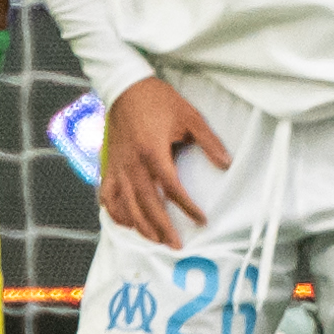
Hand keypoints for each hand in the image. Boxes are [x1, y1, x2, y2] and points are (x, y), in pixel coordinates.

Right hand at [98, 76, 230, 245]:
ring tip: (154, 241)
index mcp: (153, 151)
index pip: (172, 188)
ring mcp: (118, 166)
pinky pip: (108, 196)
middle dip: (162, 228)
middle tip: (175, 246)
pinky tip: (126, 223)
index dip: (187, 207)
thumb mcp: (189, 116)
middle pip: (147, 204)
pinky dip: (116, 212)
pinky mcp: (108, 165)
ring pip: (126, 205)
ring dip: (140, 226)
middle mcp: (133, 164)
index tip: (201, 220)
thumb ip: (208, 141)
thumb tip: (225, 164)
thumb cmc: (158, 100)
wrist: (125, 87)